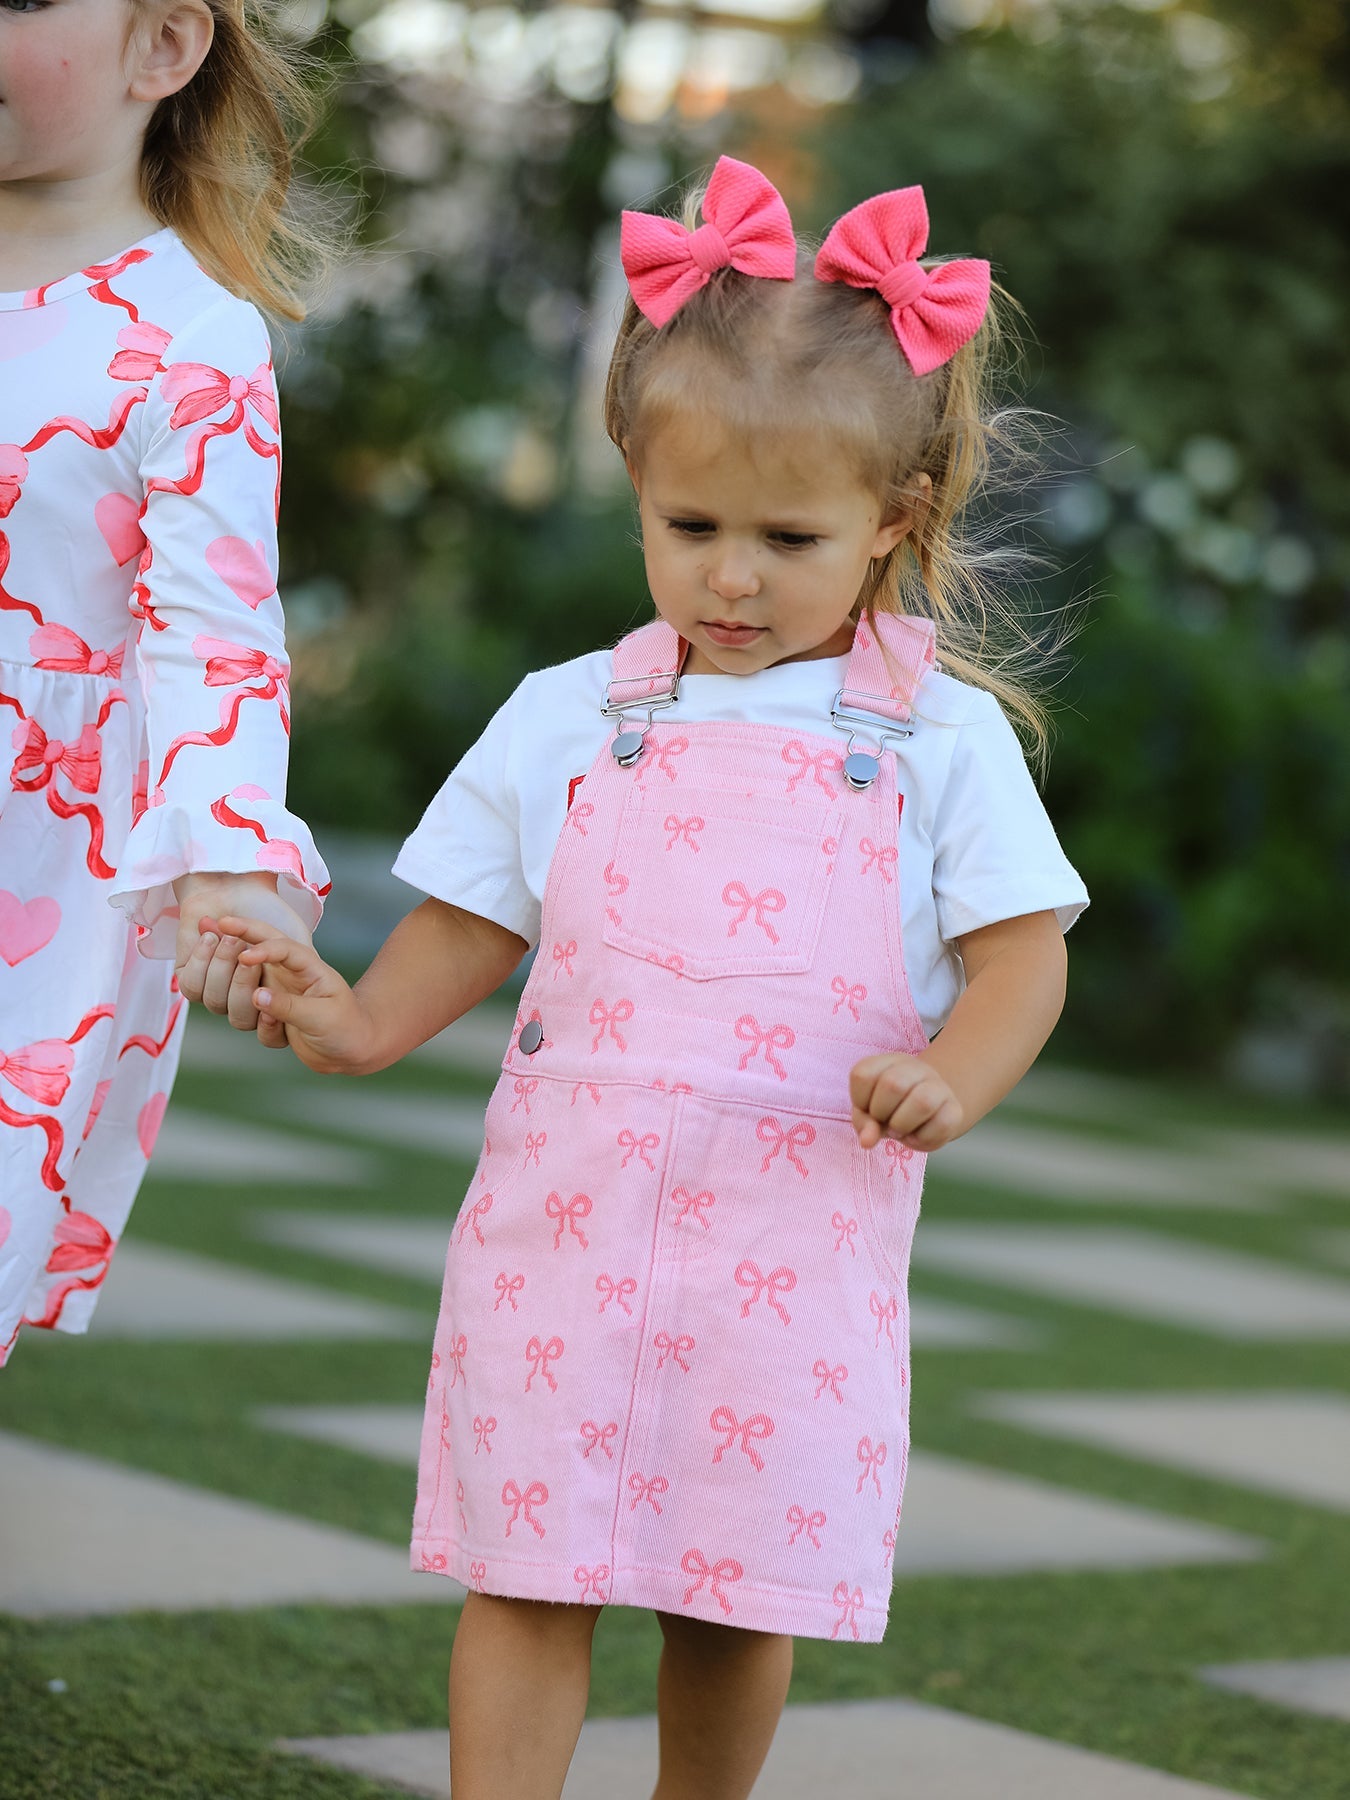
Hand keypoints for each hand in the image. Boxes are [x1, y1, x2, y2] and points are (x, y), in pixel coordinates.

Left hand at [172, 872, 311, 1046]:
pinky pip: (192, 986)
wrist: (235, 883)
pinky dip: (201, 960)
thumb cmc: (268, 910)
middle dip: (242, 985)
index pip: (269, 1029)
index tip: (270, 996)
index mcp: (270, 993)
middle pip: (239, 1019)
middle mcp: (242, 996)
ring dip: (222, 967)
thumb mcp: (296, 939)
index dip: (269, 1022)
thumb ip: (300, 969)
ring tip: (229, 937)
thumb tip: (293, 1002)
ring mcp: (215, 988)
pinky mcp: (190, 975)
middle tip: (246, 953)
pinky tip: (209, 936)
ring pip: (215, 1002)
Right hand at [214, 914, 371, 1074]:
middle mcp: (287, 976)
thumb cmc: (347, 1026)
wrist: (353, 1051)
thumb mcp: (322, 1016)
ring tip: (256, 1000)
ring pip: (243, 987)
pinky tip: (278, 1030)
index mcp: (306, 965)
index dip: (255, 938)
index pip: (278, 944)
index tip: (237, 946)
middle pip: (253, 952)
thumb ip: (288, 1005)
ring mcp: (277, 996)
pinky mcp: (271, 1018)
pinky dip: (262, 1025)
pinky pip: (252, 1020)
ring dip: (240, 990)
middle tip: (213, 941)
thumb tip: (256, 996)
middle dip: (231, 947)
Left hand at [849, 1052, 962, 1152]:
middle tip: (886, 1120)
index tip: (869, 1107)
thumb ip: (864, 1124)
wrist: (927, 1113)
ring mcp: (938, 1085)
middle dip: (881, 1112)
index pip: (863, 1074)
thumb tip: (867, 1141)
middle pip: (893, 1085)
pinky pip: (941, 1125)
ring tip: (900, 1129)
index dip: (860, 1100)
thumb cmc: (890, 1110)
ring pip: (922, 1102)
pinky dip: (923, 1139)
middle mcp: (914, 1067)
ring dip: (902, 1125)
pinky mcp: (955, 1109)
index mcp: (886, 1062)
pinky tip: (918, 1135)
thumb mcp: (868, 1114)